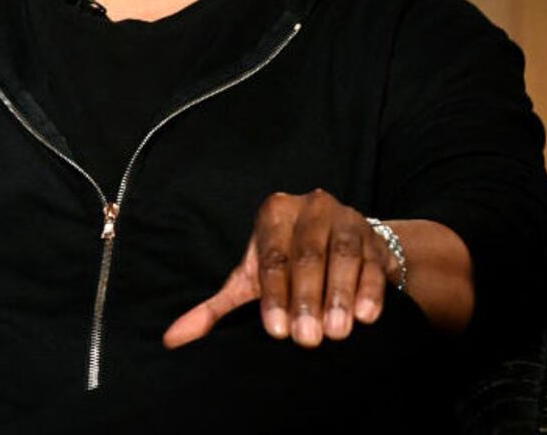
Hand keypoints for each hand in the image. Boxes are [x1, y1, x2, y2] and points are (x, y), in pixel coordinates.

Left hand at [163, 188, 398, 349]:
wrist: (343, 249)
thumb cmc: (288, 265)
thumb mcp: (252, 281)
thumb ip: (216, 309)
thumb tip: (171, 339)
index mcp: (274, 213)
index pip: (272, 257)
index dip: (274, 295)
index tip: (278, 331)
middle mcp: (309, 207)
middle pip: (306, 255)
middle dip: (307, 299)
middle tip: (308, 339)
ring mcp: (345, 218)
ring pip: (342, 255)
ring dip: (339, 295)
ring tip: (337, 332)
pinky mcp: (375, 235)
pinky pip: (373, 261)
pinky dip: (369, 289)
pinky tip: (366, 317)